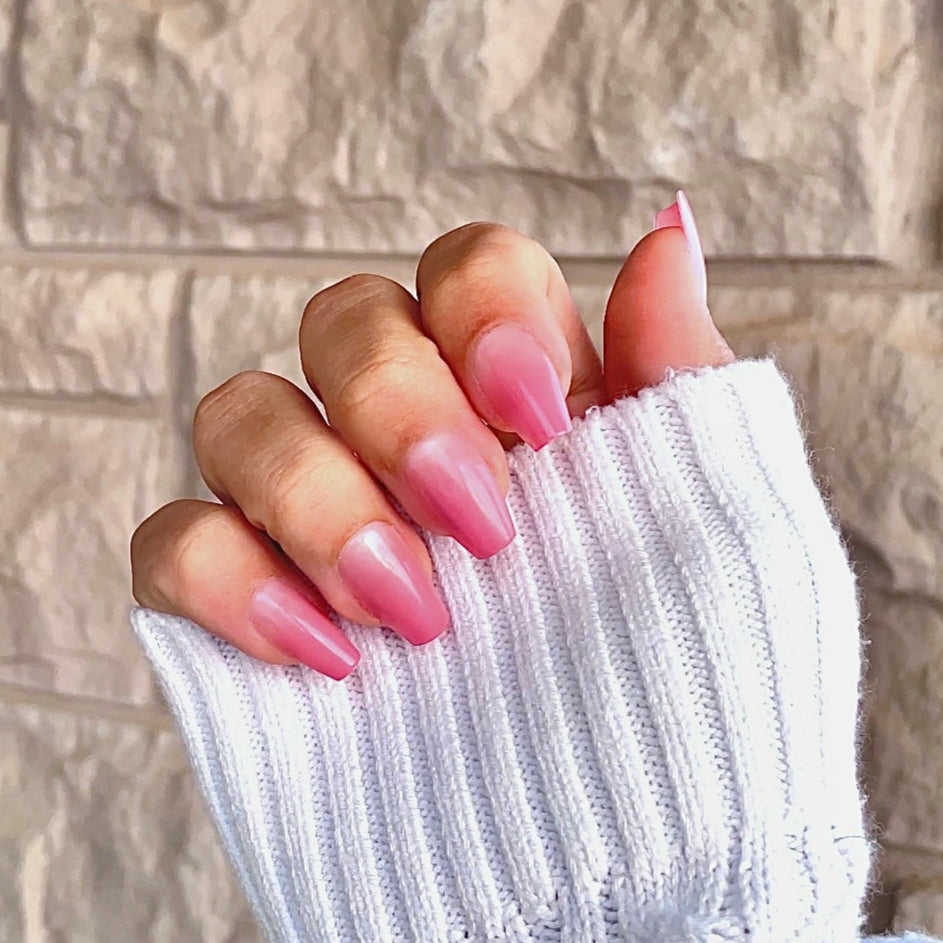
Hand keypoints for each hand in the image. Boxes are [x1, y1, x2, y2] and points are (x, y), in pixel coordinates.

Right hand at [130, 193, 732, 679]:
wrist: (622, 863)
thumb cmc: (693, 695)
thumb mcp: (722, 517)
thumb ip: (679, 369)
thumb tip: (667, 230)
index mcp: (521, 401)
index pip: (465, 266)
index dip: (485, 310)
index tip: (542, 418)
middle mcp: (410, 438)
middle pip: (342, 320)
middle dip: (400, 413)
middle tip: (480, 532)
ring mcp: (320, 518)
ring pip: (240, 412)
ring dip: (320, 500)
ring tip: (412, 611)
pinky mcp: (248, 607)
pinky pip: (171, 539)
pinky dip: (229, 582)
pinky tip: (326, 656)